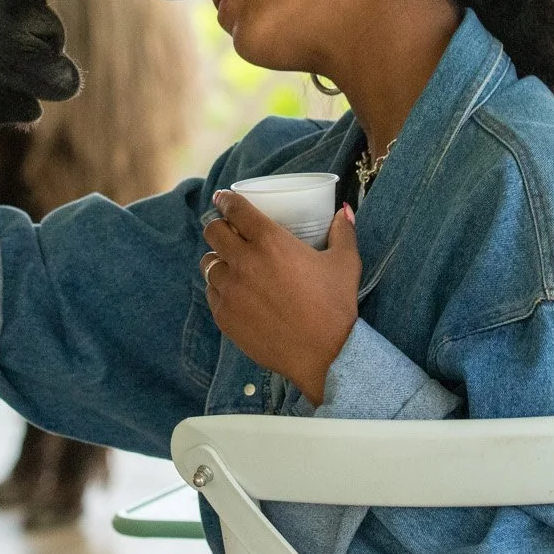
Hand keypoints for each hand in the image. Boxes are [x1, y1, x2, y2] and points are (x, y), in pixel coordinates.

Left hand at [200, 190, 360, 404]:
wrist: (324, 355)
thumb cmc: (335, 305)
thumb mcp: (345, 262)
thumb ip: (343, 232)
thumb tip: (344, 211)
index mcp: (270, 241)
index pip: (235, 209)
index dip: (226, 200)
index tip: (224, 199)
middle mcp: (244, 261)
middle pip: (213, 232)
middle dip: (219, 227)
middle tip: (228, 232)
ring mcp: (231, 290)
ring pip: (208, 264)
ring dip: (218, 260)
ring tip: (231, 265)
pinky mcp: (224, 315)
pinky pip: (212, 293)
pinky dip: (221, 289)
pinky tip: (235, 292)